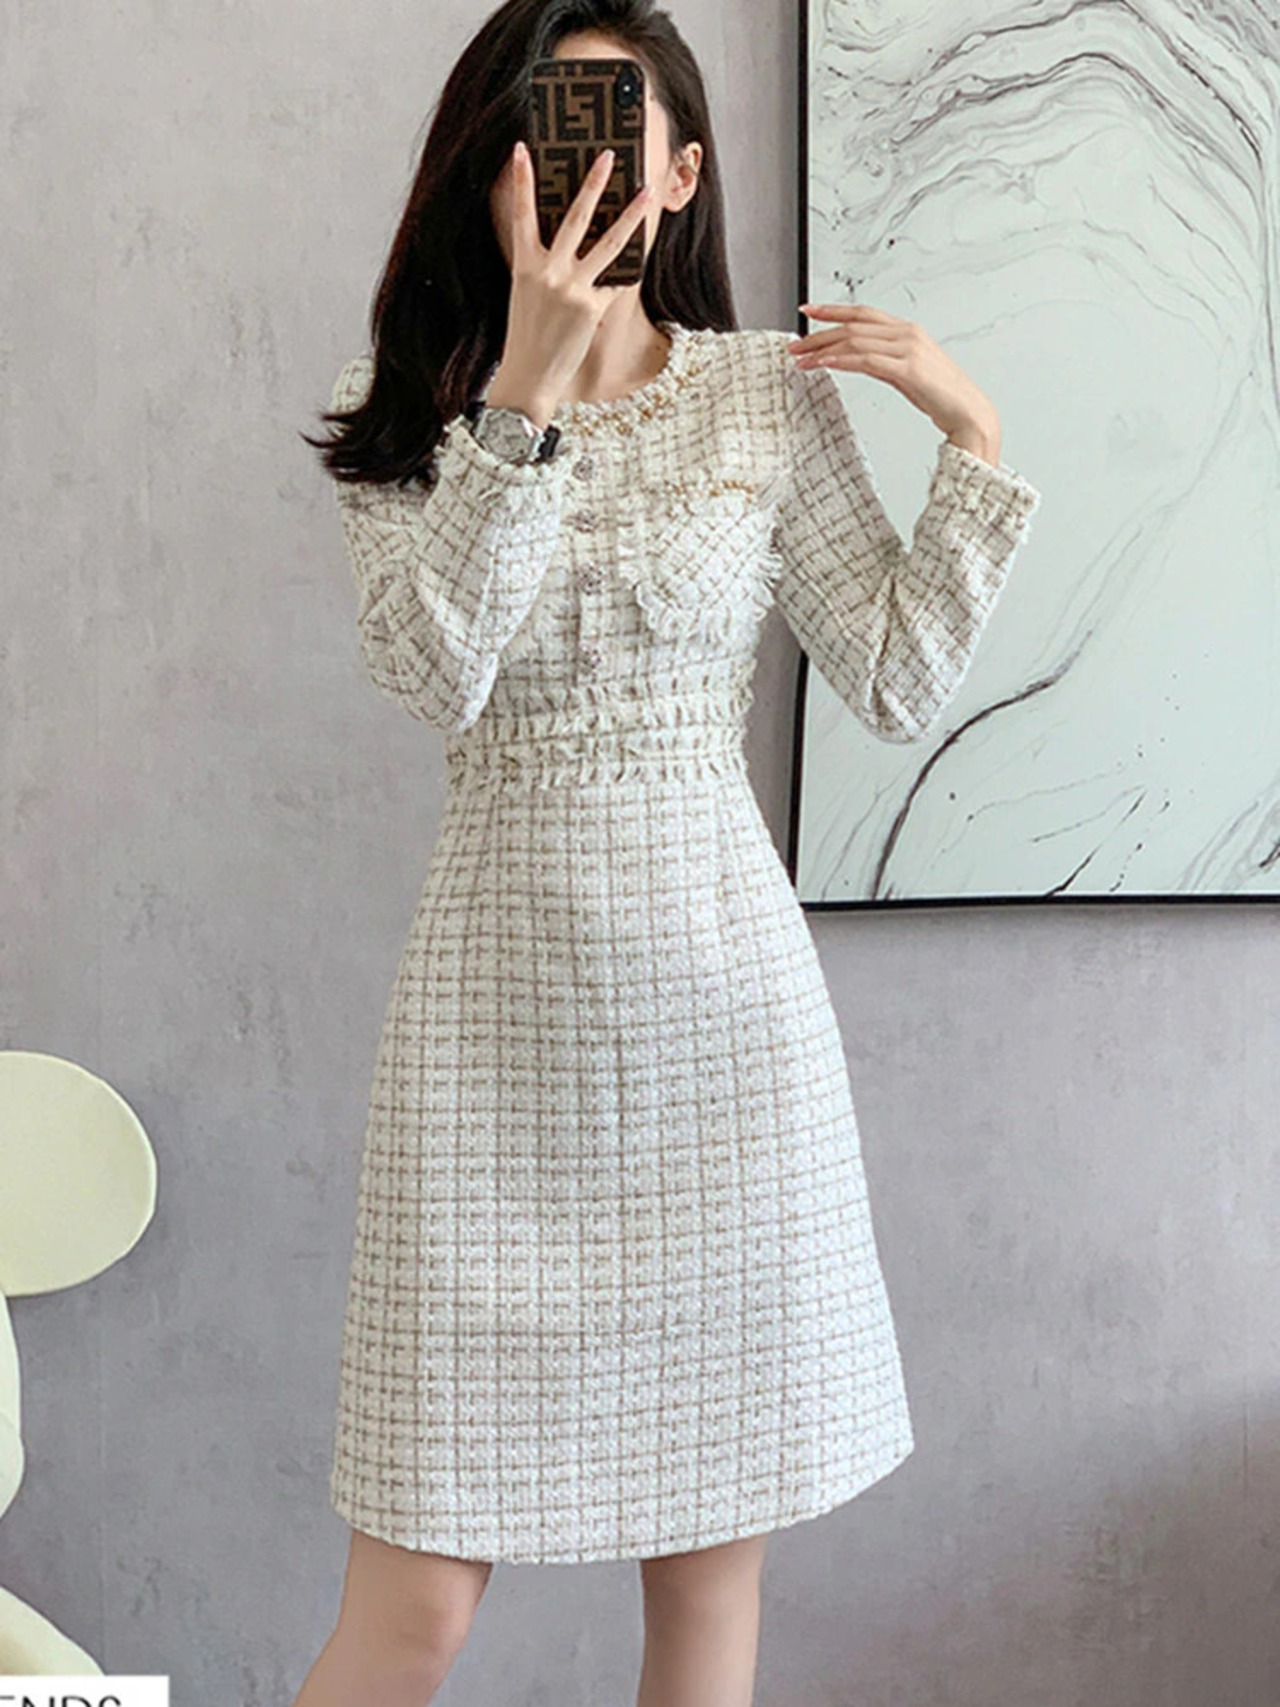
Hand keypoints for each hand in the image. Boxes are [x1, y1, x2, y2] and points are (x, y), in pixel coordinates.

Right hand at [487, 141, 653, 425]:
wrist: (530, 376)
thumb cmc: (527, 335)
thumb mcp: (527, 294)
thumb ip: (545, 266)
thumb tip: (575, 241)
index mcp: (526, 265)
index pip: (521, 214)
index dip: (521, 181)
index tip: (521, 149)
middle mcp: (549, 272)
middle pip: (575, 218)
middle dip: (594, 184)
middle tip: (609, 156)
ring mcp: (573, 290)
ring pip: (609, 243)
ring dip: (631, 215)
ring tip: (648, 191)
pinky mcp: (592, 308)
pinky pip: (617, 281)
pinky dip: (630, 270)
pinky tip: (644, 254)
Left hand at [788, 302, 1000, 460]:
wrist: (968, 412)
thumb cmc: (940, 396)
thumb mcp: (905, 373)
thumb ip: (881, 361)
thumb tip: (853, 359)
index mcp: (907, 330)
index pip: (862, 313)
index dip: (832, 310)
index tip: (807, 311)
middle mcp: (907, 333)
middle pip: (853, 325)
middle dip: (819, 333)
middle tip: (794, 345)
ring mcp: (909, 349)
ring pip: (856, 340)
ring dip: (823, 349)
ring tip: (801, 359)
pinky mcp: (909, 369)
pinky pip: (867, 360)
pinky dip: (842, 360)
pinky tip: (824, 363)